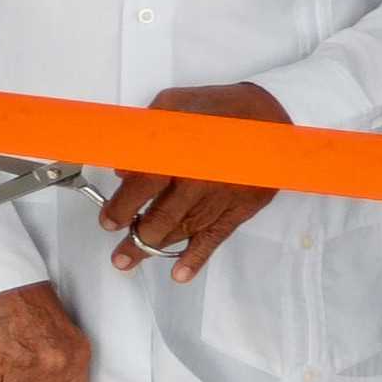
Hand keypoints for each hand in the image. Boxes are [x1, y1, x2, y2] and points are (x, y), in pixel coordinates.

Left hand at [97, 81, 285, 277]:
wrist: (273, 116)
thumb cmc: (220, 110)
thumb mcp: (175, 107)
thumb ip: (146, 134)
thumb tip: (124, 169)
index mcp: (182, 152)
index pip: (143, 186)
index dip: (122, 207)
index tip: (109, 221)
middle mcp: (201, 179)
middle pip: (161, 216)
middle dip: (135, 237)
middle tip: (118, 251)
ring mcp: (222, 196)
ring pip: (183, 230)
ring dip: (154, 250)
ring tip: (129, 261)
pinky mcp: (242, 207)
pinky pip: (216, 237)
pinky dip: (197, 258)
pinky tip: (179, 274)